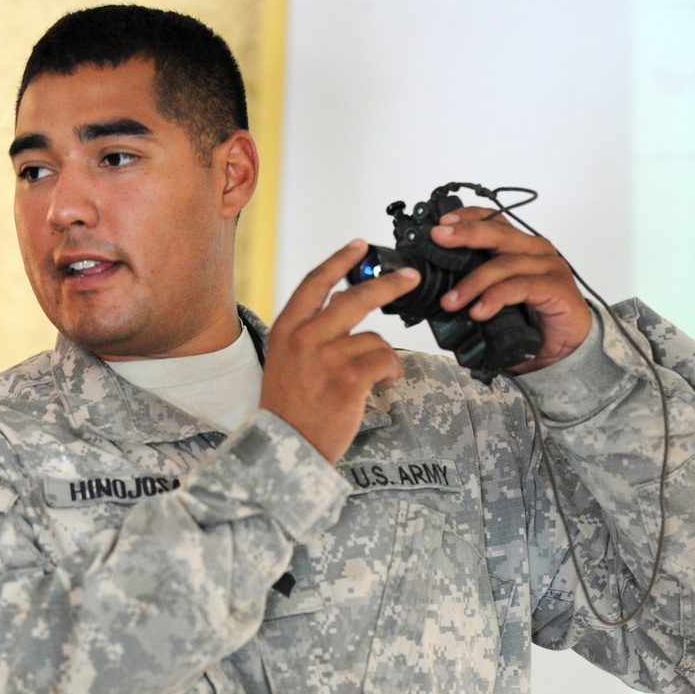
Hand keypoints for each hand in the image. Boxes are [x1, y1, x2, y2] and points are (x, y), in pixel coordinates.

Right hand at [260, 241, 419, 464]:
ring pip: (375, 337)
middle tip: (410, 278)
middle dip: (389, 284)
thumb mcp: (286, 361)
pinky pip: (385, 360)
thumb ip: (312, 330)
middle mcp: (305, 338)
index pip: (316, 283)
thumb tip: (341, 301)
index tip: (360, 244)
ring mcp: (327, 358)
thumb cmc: (288, 409)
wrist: (285, 449)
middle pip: (355, 297)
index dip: (341, 260)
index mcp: (287, 329)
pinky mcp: (348, 380)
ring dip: (384, 355)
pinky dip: (391, 371)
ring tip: (379, 375)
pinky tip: (384, 382)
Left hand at [431, 206, 590, 371]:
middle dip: (466, 234)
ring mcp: (548, 267)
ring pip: (505, 264)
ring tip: (450, 302)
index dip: (469, 217)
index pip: (494, 221)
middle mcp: (535, 251)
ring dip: (473, 282)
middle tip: (438, 238)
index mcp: (520, 247)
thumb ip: (478, 291)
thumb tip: (440, 297)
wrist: (566, 347)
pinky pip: (521, 287)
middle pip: (498, 233)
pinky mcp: (557, 288)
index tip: (442, 223)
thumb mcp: (498, 302)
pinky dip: (497, 298)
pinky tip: (480, 311)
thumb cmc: (533, 320)